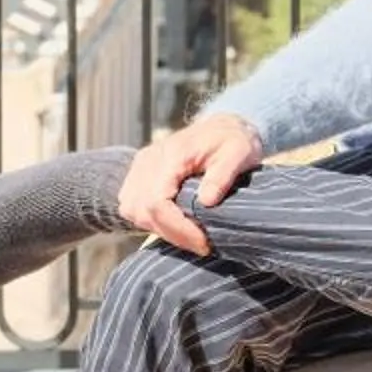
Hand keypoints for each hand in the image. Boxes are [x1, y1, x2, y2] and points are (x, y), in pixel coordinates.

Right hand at [115, 111, 264, 257]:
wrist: (222, 127)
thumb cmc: (233, 141)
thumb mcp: (240, 153)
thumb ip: (222, 175)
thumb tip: (206, 202)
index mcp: (173, 153)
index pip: (158, 201)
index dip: (178, 228)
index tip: (203, 242)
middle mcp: (149, 158)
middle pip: (142, 210)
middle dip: (171, 234)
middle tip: (201, 244)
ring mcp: (140, 165)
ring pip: (132, 210)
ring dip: (159, 229)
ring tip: (189, 235)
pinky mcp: (138, 173)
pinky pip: (131, 206)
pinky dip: (149, 220)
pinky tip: (174, 224)